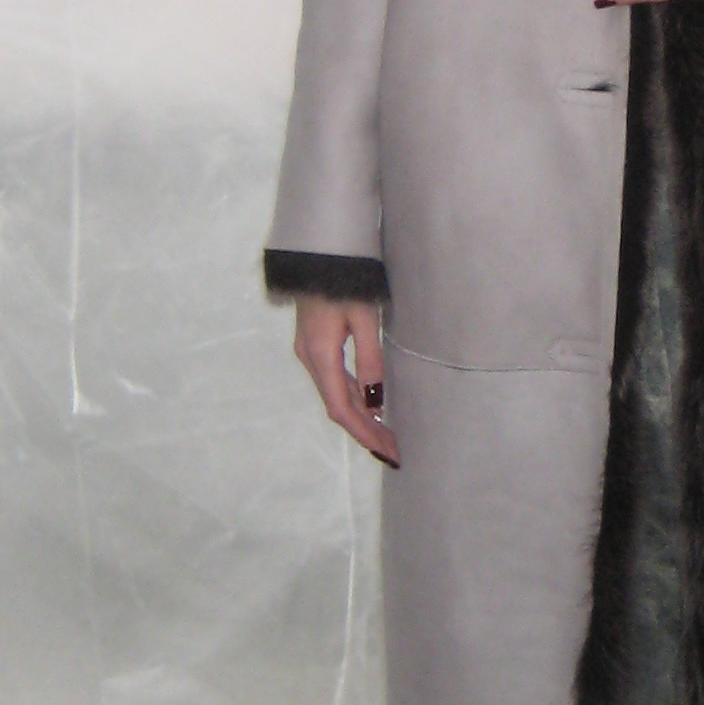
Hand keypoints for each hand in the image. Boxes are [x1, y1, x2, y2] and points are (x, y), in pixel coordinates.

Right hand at [293, 296, 397, 467]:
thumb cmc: (345, 280)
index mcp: (320, 355)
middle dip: (367, 431)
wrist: (319, 253)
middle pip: (338, 406)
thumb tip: (376, 401)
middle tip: (394, 451)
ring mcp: (309, 352)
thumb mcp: (364, 318)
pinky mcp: (315, 344)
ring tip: (386, 436)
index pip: (342, 409)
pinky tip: (370, 407)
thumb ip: (370, 359)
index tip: (388, 451)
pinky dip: (353, 399)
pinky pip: (334, 381)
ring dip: (360, 417)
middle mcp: (310, 359)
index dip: (365, 433)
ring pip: (335, 395)